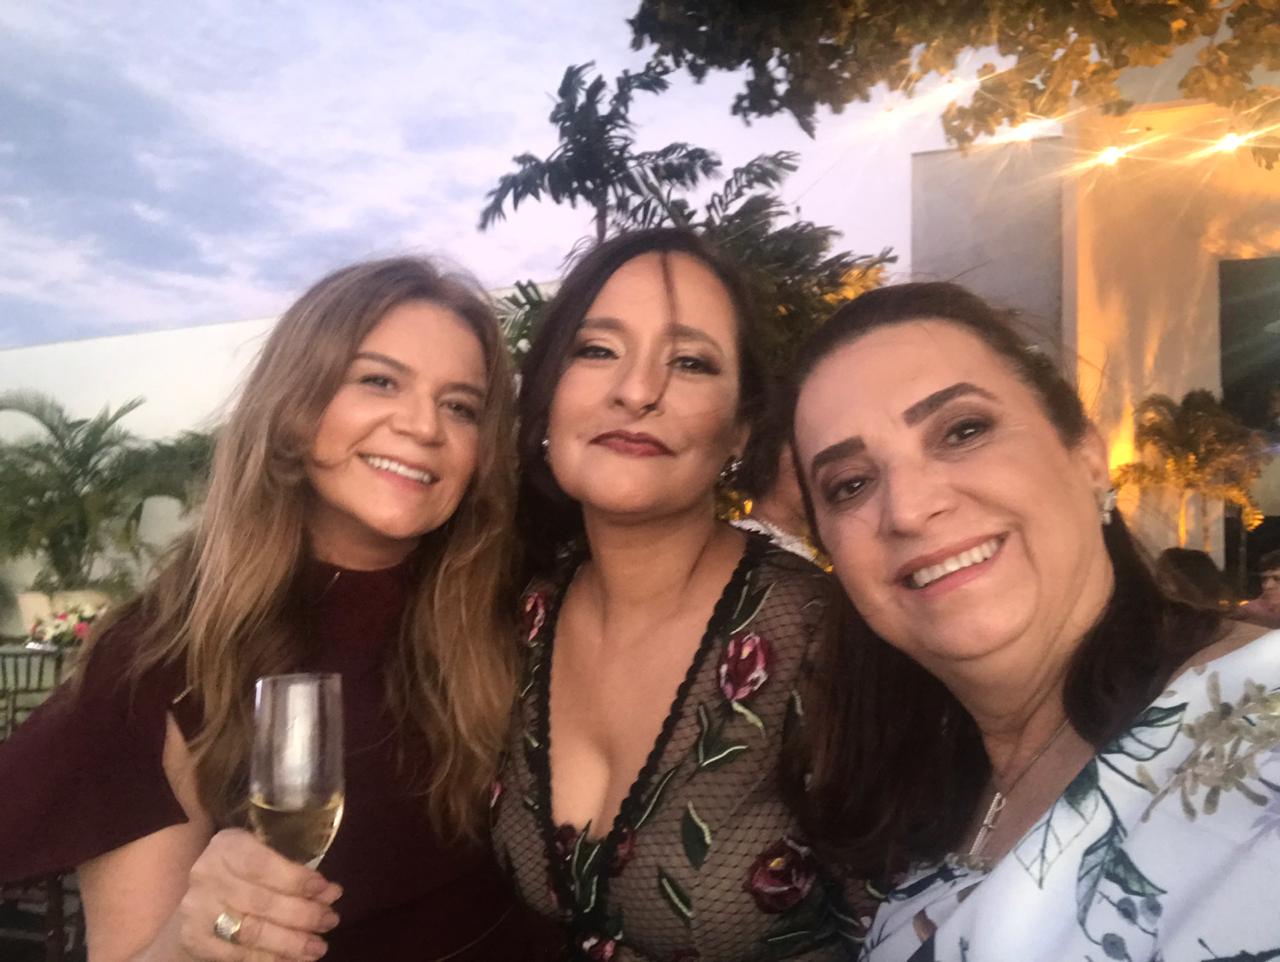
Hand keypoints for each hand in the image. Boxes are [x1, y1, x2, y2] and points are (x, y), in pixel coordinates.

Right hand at [177, 829, 341, 960]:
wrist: (198, 902)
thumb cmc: (242, 873)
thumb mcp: (262, 858)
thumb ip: (291, 872)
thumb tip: (330, 893)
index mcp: (228, 846)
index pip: (264, 865)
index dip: (298, 880)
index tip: (329, 890)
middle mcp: (207, 875)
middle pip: (262, 901)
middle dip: (303, 914)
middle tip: (330, 920)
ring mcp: (198, 909)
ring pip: (252, 931)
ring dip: (291, 942)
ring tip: (318, 947)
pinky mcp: (195, 939)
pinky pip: (238, 955)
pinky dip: (270, 959)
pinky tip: (293, 959)